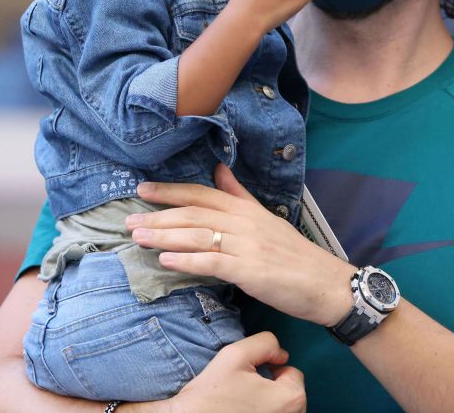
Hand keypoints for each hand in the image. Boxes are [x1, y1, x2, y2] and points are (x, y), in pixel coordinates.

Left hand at [128, 165, 356, 326]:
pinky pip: (212, 263)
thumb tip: (219, 169)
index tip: (142, 190)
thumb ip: (239, 194)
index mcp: (245, 209)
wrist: (324, 284)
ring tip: (138, 238)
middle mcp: (244, 223)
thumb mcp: (266, 218)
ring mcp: (247, 246)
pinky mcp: (250, 271)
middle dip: (158, 216)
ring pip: (198, 236)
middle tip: (129, 221)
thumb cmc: (292, 255)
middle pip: (193, 214)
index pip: (201, 194)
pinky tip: (166, 261)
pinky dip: (187, 261)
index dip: (170, 191)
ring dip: (164, 236)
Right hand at [167, 332, 304, 412]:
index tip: (250, 376)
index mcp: (292, 398)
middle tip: (244, 390)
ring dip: (267, 404)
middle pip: (289, 393)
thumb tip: (281, 354)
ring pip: (281, 409)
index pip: (292, 373)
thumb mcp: (237, 354)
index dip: (271, 368)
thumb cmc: (212, 393)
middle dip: (271, 388)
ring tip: (241, 404)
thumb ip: (266, 343)